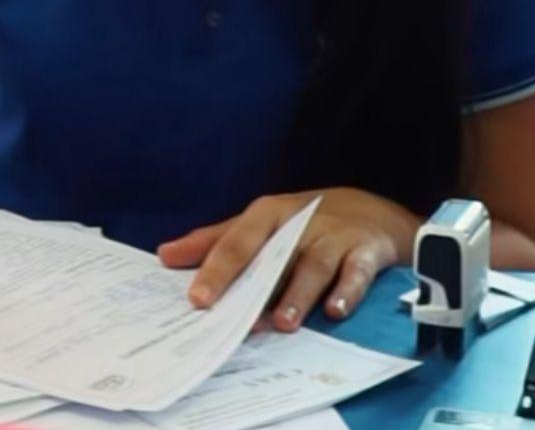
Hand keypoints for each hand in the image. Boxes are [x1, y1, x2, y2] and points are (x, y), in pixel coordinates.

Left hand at [157, 187, 419, 330]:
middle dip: (254, 284)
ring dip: (299, 294)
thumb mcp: (258, 224)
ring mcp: (334, 236)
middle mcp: (299, 222)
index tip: (197, 299)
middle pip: (274, 252)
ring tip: (283, 323)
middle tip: (234, 318)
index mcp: (268, 214)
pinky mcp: (365, 252)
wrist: (370, 210)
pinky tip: (335, 311)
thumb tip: (165, 255)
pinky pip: (357, 272)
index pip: (237, 241)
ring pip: (315, 265)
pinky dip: (348, 291)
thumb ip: (214, 240)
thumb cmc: (302, 223)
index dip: (216, 270)